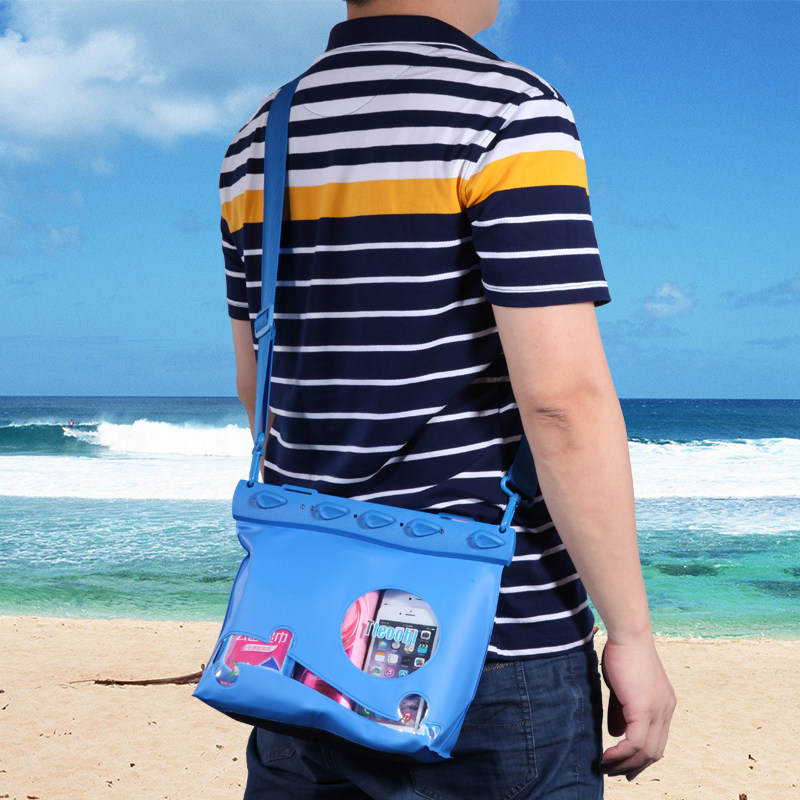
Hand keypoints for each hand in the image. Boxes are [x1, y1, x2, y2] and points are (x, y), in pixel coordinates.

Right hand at [600, 636, 675, 780]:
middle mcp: (666, 710)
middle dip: (634, 766)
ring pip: (646, 751)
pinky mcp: (644, 709)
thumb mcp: (622, 687)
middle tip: (613, 773)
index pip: (657, 740)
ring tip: (605, 767)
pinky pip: (635, 742)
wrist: (628, 633)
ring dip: (625, 764)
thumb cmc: (622, 653)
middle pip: (654, 751)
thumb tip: (617, 735)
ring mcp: (658, 711)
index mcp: (664, 703)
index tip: (623, 766)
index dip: (641, 757)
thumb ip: (622, 711)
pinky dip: (621, 754)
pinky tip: (606, 756)